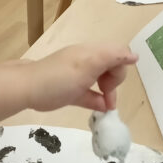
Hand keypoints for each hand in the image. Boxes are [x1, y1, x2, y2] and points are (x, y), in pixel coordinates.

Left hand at [0, 44, 136, 123]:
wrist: (27, 89)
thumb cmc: (59, 77)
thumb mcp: (89, 64)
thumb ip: (113, 57)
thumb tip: (134, 56)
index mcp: (92, 53)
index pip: (118, 55)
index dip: (120, 70)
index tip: (112, 84)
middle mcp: (87, 62)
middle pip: (112, 70)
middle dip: (114, 84)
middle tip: (108, 96)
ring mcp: (79, 76)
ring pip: (102, 83)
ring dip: (108, 94)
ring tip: (107, 107)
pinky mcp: (72, 91)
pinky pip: (91, 95)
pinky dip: (98, 101)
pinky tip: (101, 110)